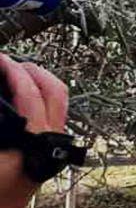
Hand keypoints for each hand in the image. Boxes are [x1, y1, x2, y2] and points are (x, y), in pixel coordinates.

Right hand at [0, 55, 67, 207]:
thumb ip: (0, 120)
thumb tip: (0, 101)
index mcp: (36, 137)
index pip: (29, 92)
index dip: (12, 70)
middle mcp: (52, 137)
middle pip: (55, 89)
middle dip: (32, 70)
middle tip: (9, 62)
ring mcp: (55, 141)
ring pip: (58, 99)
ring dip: (38, 81)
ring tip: (15, 72)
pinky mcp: (52, 145)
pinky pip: (53, 111)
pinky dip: (40, 95)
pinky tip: (20, 93)